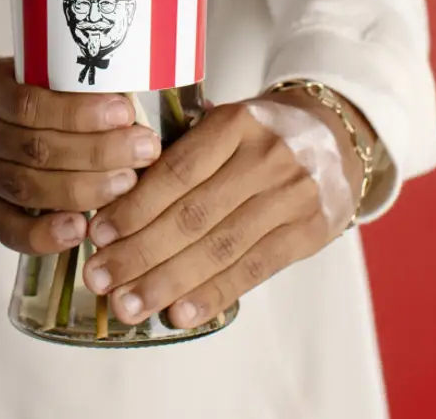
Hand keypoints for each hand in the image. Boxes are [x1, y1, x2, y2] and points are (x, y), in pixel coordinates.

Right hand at [0, 59, 161, 254]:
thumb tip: (135, 89)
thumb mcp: (31, 74)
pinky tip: (81, 229)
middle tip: (143, 150)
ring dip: (83, 189)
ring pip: (27, 187)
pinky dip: (46, 234)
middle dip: (96, 152)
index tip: (124, 113)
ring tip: (127, 184)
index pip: (28, 104)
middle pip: (34, 148)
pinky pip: (9, 230)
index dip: (78, 113)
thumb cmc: (18, 95)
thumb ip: (68, 82)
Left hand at [82, 93, 367, 328]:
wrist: (337, 136)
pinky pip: (254, 270)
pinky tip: (179, 312)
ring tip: (127, 305)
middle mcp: (268, 158)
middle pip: (193, 215)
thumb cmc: (257, 134)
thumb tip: (112, 202)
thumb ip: (178, 152)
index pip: (176, 171)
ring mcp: (293, 198)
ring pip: (220, 248)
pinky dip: (213, 294)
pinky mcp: (311, 233)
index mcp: (235, 123)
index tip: (98, 234)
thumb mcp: (223, 123)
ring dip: (167, 282)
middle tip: (99, 278)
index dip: (134, 207)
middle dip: (139, 253)